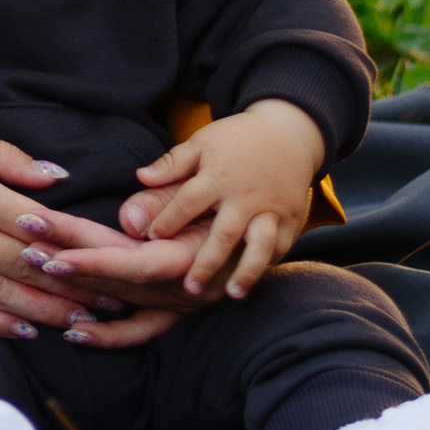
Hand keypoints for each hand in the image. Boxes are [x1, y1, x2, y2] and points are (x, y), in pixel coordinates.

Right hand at [0, 94, 172, 339]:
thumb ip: (4, 158)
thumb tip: (56, 178)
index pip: (40, 225)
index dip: (83, 244)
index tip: (117, 257)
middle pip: (27, 266)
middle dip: (75, 286)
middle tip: (116, 301)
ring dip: (44, 311)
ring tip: (83, 324)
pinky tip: (22, 331)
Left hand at [124, 98, 326, 297]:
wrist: (288, 134)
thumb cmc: (235, 141)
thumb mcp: (202, 143)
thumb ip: (171, 164)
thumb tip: (140, 177)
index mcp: (218, 176)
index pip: (189, 201)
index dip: (169, 220)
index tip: (151, 238)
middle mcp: (244, 197)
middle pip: (225, 233)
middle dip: (207, 261)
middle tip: (189, 288)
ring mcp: (270, 210)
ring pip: (259, 245)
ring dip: (246, 271)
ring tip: (232, 294)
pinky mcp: (289, 220)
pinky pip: (280, 246)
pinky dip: (268, 265)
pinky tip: (253, 283)